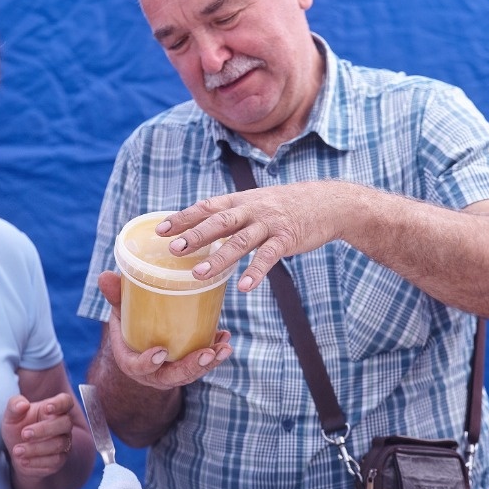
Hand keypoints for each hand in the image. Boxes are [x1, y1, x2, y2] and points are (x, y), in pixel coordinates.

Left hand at [2, 392, 79, 477]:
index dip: (60, 404)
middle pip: (65, 423)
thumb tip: (23, 404)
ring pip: (59, 444)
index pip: (66, 401)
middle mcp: (63, 425)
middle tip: (23, 433)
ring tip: (17, 450)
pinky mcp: (60, 459)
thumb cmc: (18, 428)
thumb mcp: (11, 416)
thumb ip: (14, 405)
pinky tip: (22, 460)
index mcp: (54, 409)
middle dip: (44, 429)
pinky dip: (36, 461)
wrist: (17, 453)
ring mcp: (64, 442)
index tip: (47, 408)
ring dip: (36, 448)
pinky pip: (54, 460)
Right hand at [98, 270, 231, 389]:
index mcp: (131, 361)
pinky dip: (215, 352)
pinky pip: (203, 364)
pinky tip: (225, 338)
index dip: (148, 363)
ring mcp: (172, 372)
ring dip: (210, 362)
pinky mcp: (187, 366)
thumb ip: (116, 297)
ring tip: (224, 348)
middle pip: (172, 377)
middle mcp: (153, 373)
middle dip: (190, 367)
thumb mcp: (120, 311)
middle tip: (206, 354)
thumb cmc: (129, 323)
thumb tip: (105, 276)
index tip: (161, 352)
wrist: (139, 342)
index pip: (138, 367)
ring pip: (191, 373)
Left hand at [157, 181, 346, 290]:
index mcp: (240, 201)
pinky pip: (268, 257)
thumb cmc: (287, 206)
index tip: (160, 230)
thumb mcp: (257, 203)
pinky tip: (244, 287)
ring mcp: (270, 223)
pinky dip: (256, 272)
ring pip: (240, 241)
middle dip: (194, 236)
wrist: (328, 202)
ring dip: (218, 259)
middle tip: (173, 249)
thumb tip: (202, 231)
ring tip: (198, 275)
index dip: (183, 218)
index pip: (206, 207)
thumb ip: (232, 215)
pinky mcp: (287, 238)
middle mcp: (251, 209)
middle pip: (218, 222)